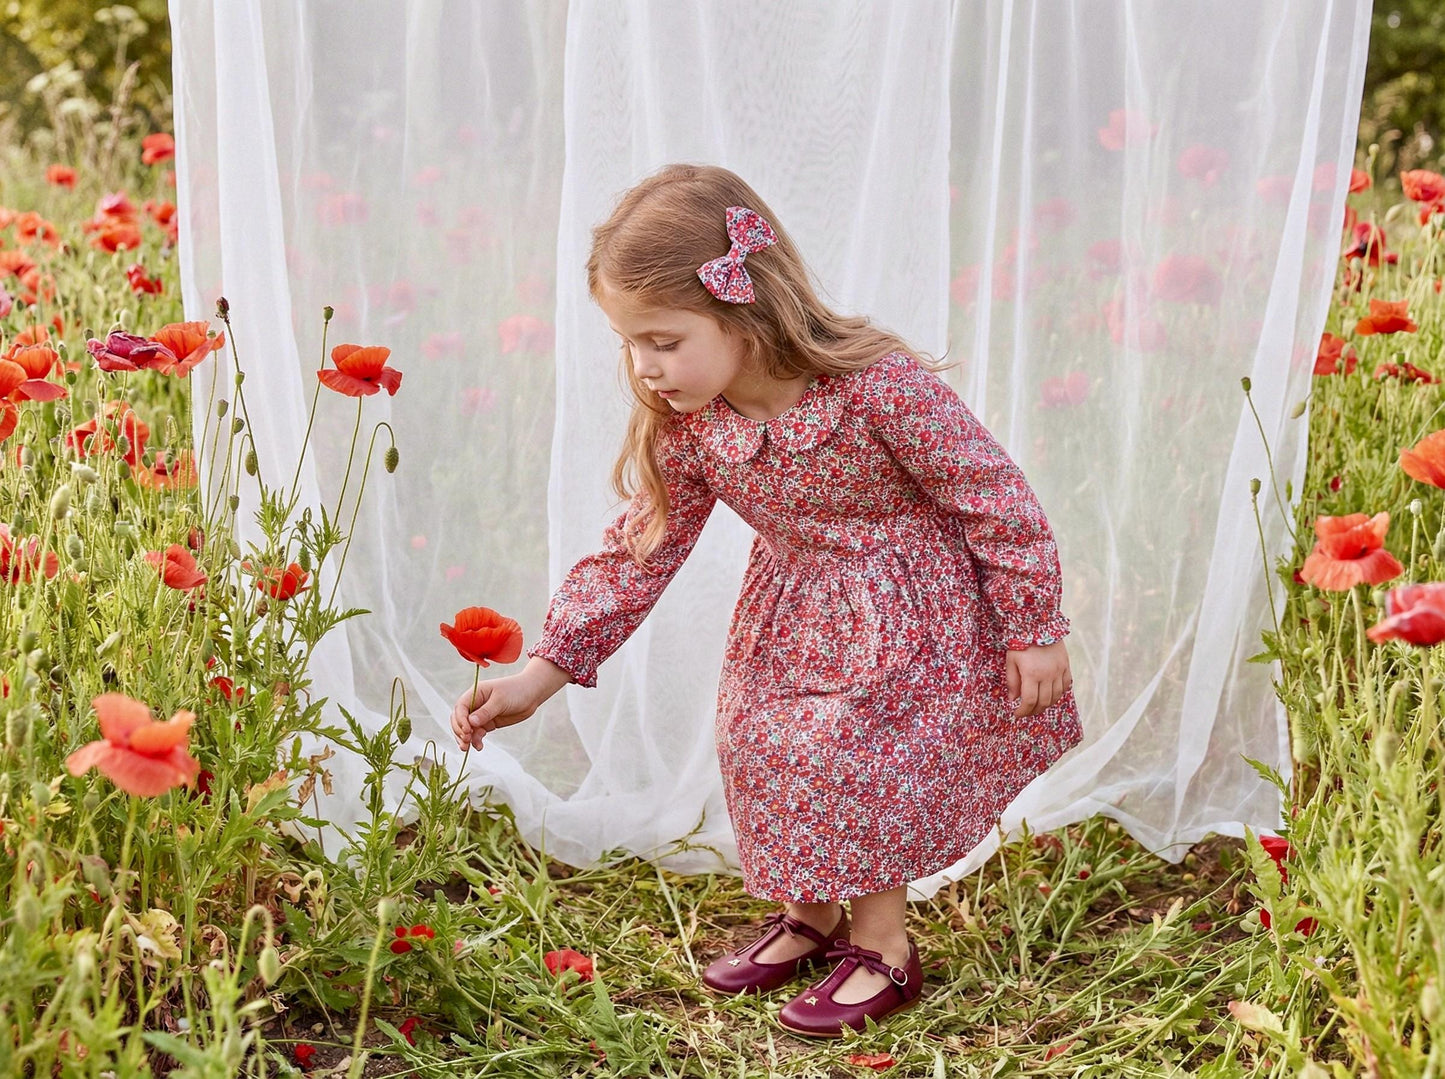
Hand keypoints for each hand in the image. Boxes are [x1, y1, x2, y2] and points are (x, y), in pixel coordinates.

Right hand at [450, 658, 571, 750]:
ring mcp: (481, 715)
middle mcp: (475, 704)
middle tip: (466, 741)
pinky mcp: (488, 723)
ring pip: (466, 729)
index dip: (460, 720)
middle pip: (459, 719)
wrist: (531, 695)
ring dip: (465, 739)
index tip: (467, 730)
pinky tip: (478, 746)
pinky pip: (477, 733)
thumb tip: (471, 722)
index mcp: (475, 693)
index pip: (460, 707)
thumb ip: (486, 712)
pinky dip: (475, 740)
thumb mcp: (501, 700)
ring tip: (468, 748)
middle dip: (460, 731)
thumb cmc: (516, 691)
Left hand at [1005, 640, 1071, 717]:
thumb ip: (1012, 681)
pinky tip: (1050, 694)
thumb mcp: (1011, 660)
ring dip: (1046, 704)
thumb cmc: (1021, 642)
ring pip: (1056, 696)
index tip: (1017, 714)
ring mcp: (1059, 670)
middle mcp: (1048, 674)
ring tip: (1037, 705)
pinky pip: (1066, 686)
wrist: (1039, 624)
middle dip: (1034, 711)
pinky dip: (1059, 693)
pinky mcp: (1066, 666)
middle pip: (1044, 702)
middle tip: (1026, 712)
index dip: (1023, 711)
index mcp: (1032, 673)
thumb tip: (1013, 699)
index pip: (1029, 701)